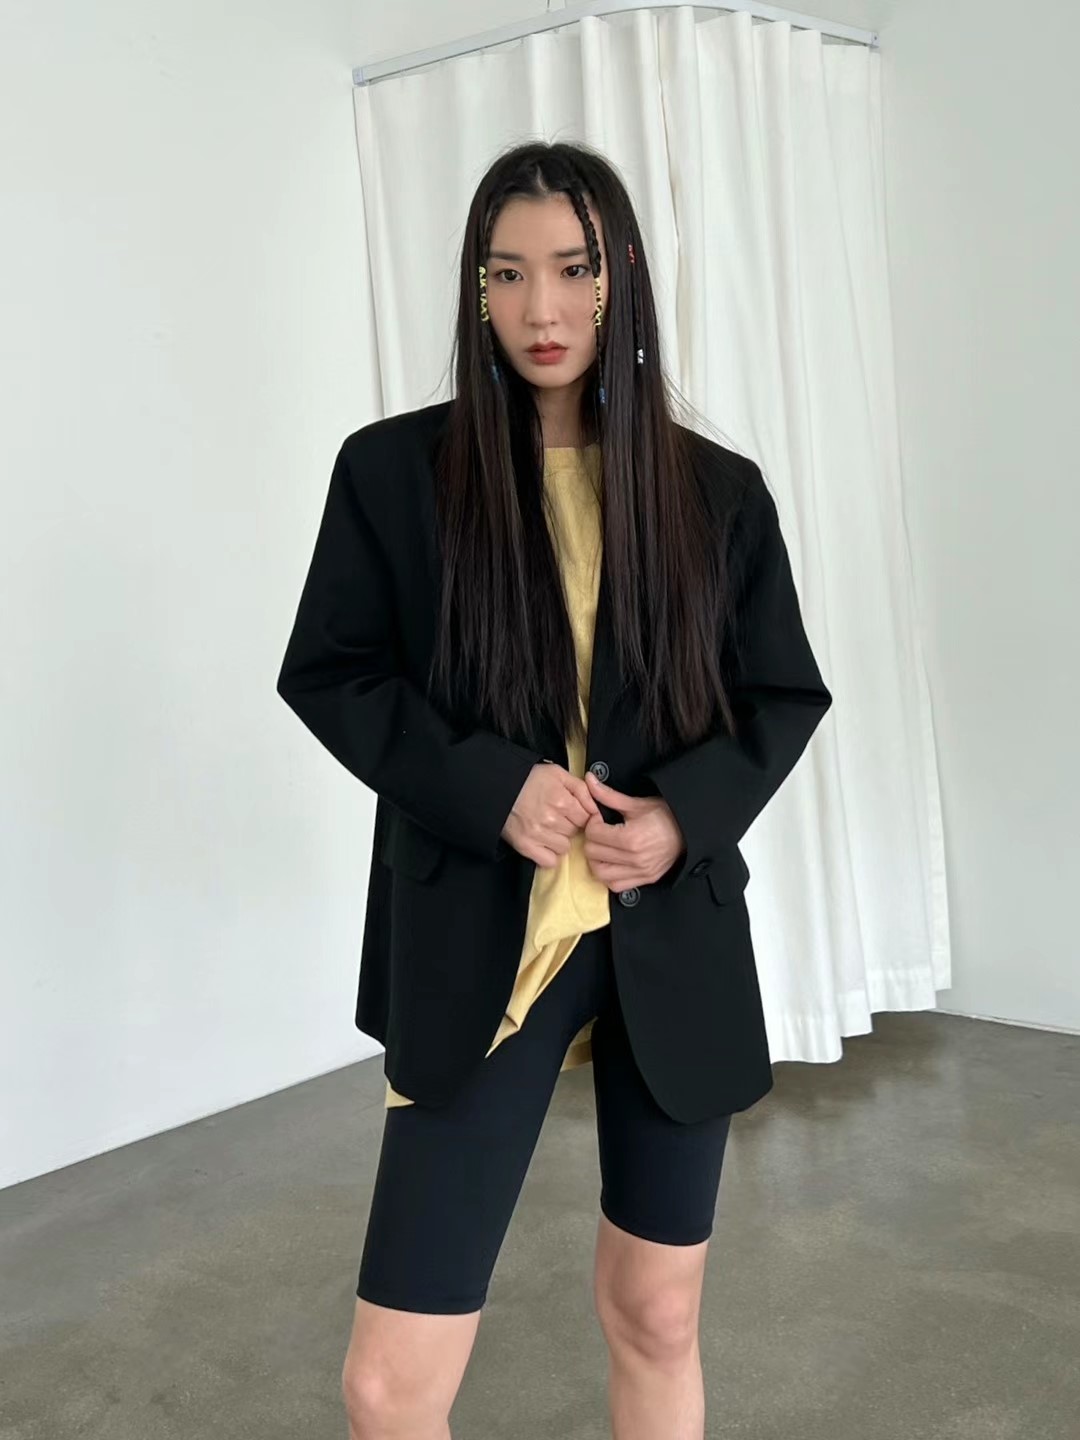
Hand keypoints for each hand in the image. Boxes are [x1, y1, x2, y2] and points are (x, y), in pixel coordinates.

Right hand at [501, 761, 601, 867]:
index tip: (572, 811)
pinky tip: (543, 842)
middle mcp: (551, 820)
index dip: (581, 814)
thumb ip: (582, 789)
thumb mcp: (559, 773)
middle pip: (575, 833)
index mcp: (562, 801)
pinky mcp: (525, 846)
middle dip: (570, 825)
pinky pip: (549, 861)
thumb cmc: (530, 779)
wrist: (499, 787)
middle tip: (557, 816)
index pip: (587, 818)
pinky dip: (548, 855)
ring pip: (564, 847)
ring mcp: (538, 835)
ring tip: (548, 827)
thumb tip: (597, 809)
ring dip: (559, 839)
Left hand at [581, 771, 685, 890]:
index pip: (593, 834)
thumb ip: (609, 796)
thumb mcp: (637, 803)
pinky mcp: (645, 879)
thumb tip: (590, 781)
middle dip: (593, 839)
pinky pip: (615, 885)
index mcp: (631, 838)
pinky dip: (609, 875)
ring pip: (600, 873)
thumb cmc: (666, 816)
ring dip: (597, 859)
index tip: (600, 819)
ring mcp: (640, 872)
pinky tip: (612, 862)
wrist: (689, 830)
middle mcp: (634, 859)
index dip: (593, 823)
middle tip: (601, 831)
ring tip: (604, 848)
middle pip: (593, 853)